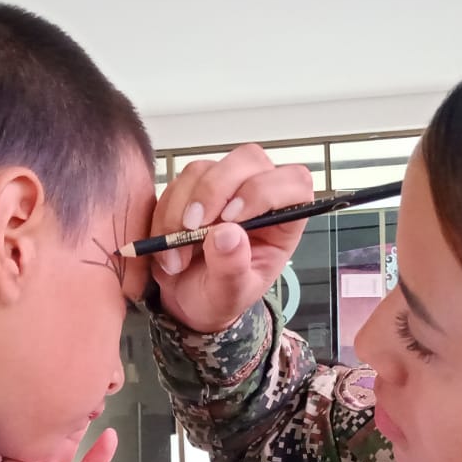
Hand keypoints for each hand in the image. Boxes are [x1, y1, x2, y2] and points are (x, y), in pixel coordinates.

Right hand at [150, 144, 315, 333]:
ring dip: (184, 209)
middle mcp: (257, 195)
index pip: (294, 183)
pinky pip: (177, 182)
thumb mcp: (229, 296)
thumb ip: (232, 268)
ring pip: (206, 170)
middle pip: (248, 160)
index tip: (233, 218)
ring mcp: (225, 187)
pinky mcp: (194, 187)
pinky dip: (167, 214)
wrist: (187, 300)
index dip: (264, 191)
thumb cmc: (220, 297)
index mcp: (283, 221)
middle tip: (194, 229)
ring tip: (178, 253)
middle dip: (216, 191)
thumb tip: (227, 234)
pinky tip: (168, 244)